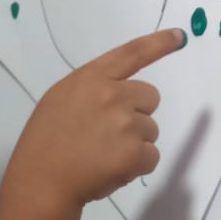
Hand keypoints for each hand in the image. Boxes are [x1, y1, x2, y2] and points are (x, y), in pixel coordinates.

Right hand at [8, 28, 184, 210]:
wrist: (41, 183)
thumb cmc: (44, 144)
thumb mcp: (61, 101)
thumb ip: (92, 91)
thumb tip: (124, 96)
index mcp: (90, 79)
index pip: (131, 54)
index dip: (158, 44)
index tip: (179, 37)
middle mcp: (112, 95)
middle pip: (150, 97)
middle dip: (138, 114)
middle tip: (109, 134)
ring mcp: (125, 123)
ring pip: (151, 130)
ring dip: (134, 144)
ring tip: (102, 156)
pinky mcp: (134, 152)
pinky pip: (151, 156)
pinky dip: (136, 166)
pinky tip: (111, 170)